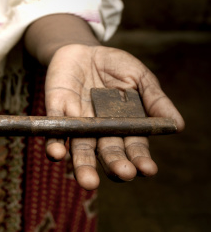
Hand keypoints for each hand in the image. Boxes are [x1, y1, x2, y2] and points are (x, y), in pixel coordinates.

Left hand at [44, 44, 184, 189]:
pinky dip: (55, 143)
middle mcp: (100, 131)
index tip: (147, 169)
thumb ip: (155, 99)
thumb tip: (178, 125)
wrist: (83, 50)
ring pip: (80, 149)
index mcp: (124, 126)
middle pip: (107, 153)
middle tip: (123, 174)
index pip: (133, 147)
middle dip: (115, 165)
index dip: (140, 159)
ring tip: (88, 182)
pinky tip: (57, 153)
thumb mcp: (139, 78)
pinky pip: (54, 131)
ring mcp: (77, 123)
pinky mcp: (56, 111)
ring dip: (83, 165)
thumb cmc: (115, 66)